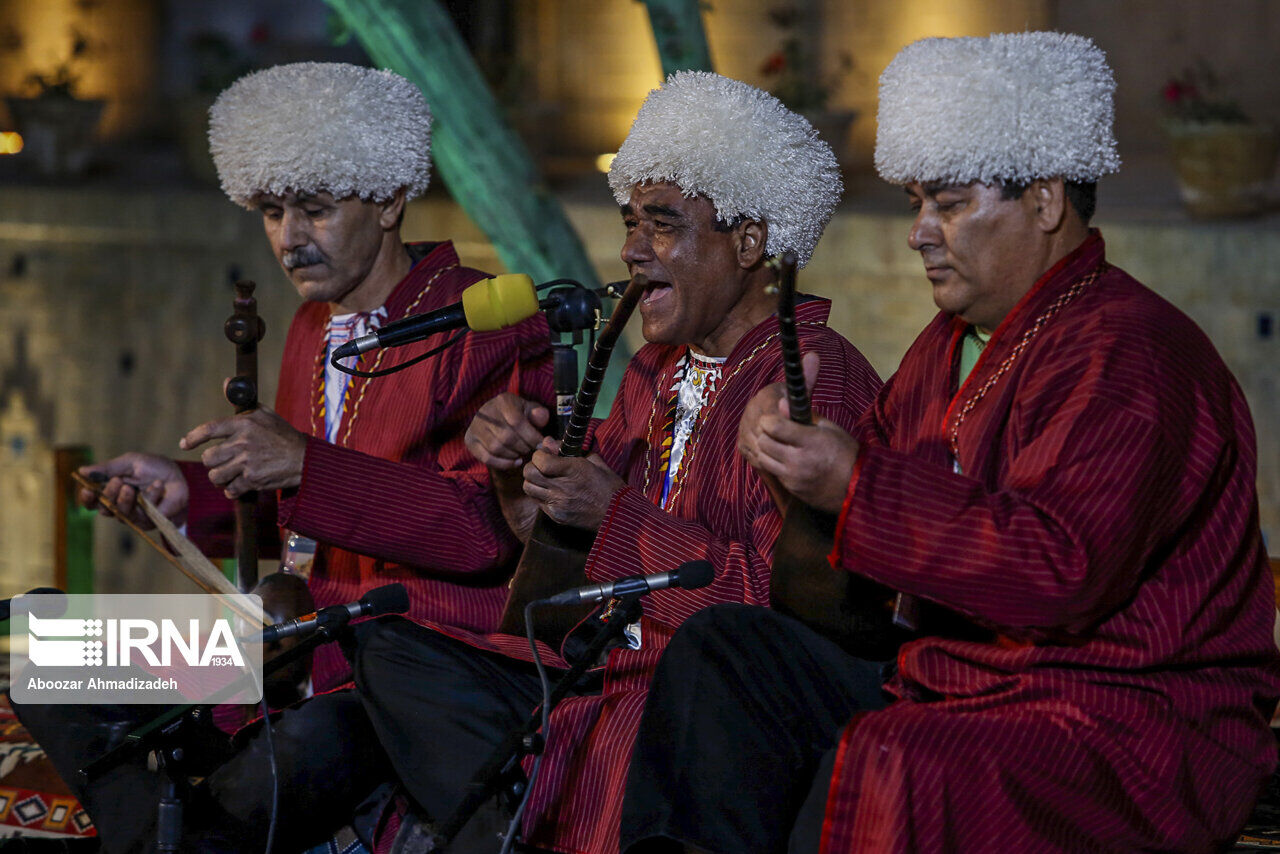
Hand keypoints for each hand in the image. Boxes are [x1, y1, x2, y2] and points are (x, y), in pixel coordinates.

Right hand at [78, 453, 188, 527]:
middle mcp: (120, 506)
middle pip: (104, 509)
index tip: (87, 490)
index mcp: (112, 491)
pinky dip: (150, 496)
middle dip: (108, 495)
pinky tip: (157, 485)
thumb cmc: (155, 468)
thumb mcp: (130, 462)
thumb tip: (81, 471)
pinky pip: (144, 514)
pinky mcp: (150, 521)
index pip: (92, 500)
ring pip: (121, 513)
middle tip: (118, 482)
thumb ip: (108, 468)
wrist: (181, 475)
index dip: (87, 498)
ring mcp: (135, 515)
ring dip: (125, 499)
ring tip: (131, 487)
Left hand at [179, 407, 306, 497]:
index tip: (184, 444)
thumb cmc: (282, 434)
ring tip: (230, 474)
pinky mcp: (253, 480)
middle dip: (212, 462)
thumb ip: (242, 400)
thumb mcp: (264, 413)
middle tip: (221, 461)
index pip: (209, 430)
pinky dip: (232, 490)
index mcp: (244, 424)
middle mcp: (243, 443)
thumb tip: (226, 381)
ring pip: (215, 476)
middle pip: (208, 458)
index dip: (193, 438)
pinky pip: (230, 490)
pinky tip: (240, 485)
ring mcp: (247, 463)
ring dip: (220, 477)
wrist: (305, 459)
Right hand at [465, 393, 549, 470]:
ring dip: (513, 455)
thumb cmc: (519, 415)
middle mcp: (485, 412)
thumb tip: (541, 416)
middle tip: (531, 449)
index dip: (531, 436)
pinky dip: (503, 464)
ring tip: (522, 453)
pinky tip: (515, 461)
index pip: (517, 421)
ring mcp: (475, 426)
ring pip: (496, 448)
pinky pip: (486, 458)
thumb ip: (539, 414)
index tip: (541, 444)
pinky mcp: (470, 440)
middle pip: (507, 437)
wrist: (497, 419)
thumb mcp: (531, 411)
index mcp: (503, 401)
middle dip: (523, 447)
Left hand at [522, 437, 624, 529]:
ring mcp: (558, 504)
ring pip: (528, 488)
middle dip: (533, 466)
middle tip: (542, 466)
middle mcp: (563, 487)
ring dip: (533, 481)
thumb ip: (569, 449)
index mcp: (574, 470)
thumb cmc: (610, 486)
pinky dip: (540, 495)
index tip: (545, 454)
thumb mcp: (595, 461)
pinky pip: (538, 502)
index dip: (539, 455)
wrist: (618, 516)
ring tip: (544, 480)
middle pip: (529, 474)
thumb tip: (548, 441)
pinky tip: (552, 493)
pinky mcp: (556, 516)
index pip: (540, 460)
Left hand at [738, 353, 859, 513]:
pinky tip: (787, 461)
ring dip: (766, 450)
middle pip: (763, 442)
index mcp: (810, 441)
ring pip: (763, 459)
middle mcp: (798, 460)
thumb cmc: (846, 453)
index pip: (774, 426)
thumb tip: (781, 403)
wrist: (857, 488)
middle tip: (774, 432)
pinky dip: (775, 465)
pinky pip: (773, 473)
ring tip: (779, 446)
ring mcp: (793, 477)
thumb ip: (804, 415)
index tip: (772, 418)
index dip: (769, 420)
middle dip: (765, 434)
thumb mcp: (830, 429)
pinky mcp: (792, 489)